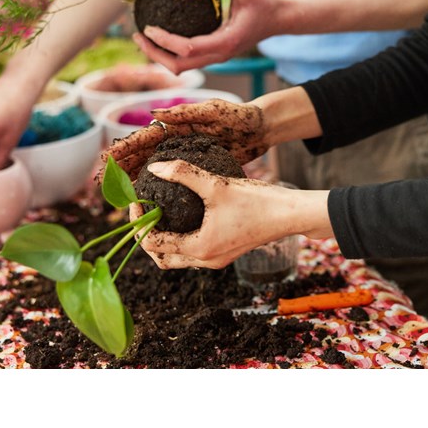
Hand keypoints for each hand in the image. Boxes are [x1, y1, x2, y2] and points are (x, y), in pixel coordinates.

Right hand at [97, 97, 268, 182]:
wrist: (261, 129)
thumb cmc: (239, 116)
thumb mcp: (214, 111)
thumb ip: (187, 112)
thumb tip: (155, 113)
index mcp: (176, 125)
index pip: (144, 137)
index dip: (124, 148)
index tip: (105, 158)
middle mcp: (176, 140)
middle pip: (142, 154)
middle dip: (120, 167)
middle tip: (100, 182)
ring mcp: (184, 155)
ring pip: (152, 169)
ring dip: (133, 179)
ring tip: (115, 194)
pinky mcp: (196, 168)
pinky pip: (172, 180)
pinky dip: (157, 189)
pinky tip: (149, 202)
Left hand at [132, 0, 280, 72]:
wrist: (280, 18)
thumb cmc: (264, 2)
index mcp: (226, 42)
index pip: (187, 49)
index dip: (164, 42)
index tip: (148, 27)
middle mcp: (220, 55)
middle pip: (179, 66)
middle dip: (155, 54)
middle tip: (137, 35)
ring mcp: (217, 57)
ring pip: (182, 67)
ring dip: (161, 56)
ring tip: (144, 38)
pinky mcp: (215, 54)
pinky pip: (188, 59)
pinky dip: (171, 52)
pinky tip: (160, 36)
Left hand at [134, 160, 330, 268]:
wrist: (290, 214)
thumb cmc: (256, 201)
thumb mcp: (216, 184)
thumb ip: (183, 174)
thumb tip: (154, 167)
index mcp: (198, 248)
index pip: (152, 243)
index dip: (138, 221)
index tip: (137, 198)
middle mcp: (205, 260)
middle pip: (161, 256)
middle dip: (146, 235)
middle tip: (143, 209)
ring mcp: (216, 259)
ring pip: (176, 256)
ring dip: (163, 238)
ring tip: (158, 211)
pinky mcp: (225, 251)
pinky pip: (192, 250)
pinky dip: (180, 237)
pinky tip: (183, 212)